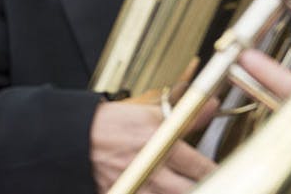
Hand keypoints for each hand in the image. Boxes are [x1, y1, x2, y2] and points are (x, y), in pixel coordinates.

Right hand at [90, 98, 214, 193]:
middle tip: (204, 180)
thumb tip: (211, 104)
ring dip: (179, 190)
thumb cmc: (109, 124)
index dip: (215, 172)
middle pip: (194, 190)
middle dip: (204, 186)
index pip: (203, 168)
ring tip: (175, 183)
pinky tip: (157, 189)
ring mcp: (137, 187)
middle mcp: (151, 169)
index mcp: (160, 144)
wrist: (73, 137)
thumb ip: (186, 115)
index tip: (217, 171)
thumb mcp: (147, 113)